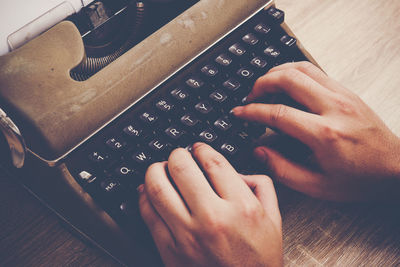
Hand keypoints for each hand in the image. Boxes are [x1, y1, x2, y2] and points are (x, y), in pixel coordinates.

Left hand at [138, 143, 281, 266]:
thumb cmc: (258, 261)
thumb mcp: (274, 219)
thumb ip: (261, 186)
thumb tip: (237, 169)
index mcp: (241, 207)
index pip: (213, 162)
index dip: (201, 148)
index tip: (198, 148)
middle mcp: (213, 218)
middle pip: (182, 169)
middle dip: (176, 154)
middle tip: (177, 155)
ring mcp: (188, 235)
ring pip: (158, 188)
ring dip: (154, 171)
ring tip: (158, 168)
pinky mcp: (170, 250)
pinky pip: (149, 215)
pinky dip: (143, 197)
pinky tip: (147, 191)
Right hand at [232, 61, 399, 201]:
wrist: (396, 169)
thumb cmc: (360, 179)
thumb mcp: (317, 185)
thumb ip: (282, 169)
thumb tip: (259, 150)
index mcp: (324, 134)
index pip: (278, 112)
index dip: (252, 111)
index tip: (239, 112)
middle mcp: (333, 108)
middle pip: (288, 79)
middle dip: (261, 84)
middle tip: (250, 96)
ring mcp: (342, 95)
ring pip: (301, 68)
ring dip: (276, 72)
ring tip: (264, 86)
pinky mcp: (347, 91)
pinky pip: (315, 70)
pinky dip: (294, 71)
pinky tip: (286, 83)